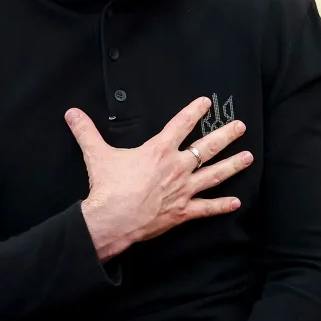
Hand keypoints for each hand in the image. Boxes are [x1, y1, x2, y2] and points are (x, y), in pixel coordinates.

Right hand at [70, 97, 250, 261]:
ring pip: (214, 175)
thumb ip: (86, 132)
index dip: (195, 111)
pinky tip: (236, 202)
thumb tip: (72, 113)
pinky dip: (222, 205)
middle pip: (207, 147)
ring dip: (233, 166)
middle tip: (241, 127)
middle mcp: (177, 167)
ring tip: (248, 157)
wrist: (111, 219)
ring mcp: (183, 190)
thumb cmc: (107, 186)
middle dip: (226, 135)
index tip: (207, 102)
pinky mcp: (183, 211)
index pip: (181, 125)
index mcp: (159, 151)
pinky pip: (207, 208)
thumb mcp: (96, 154)